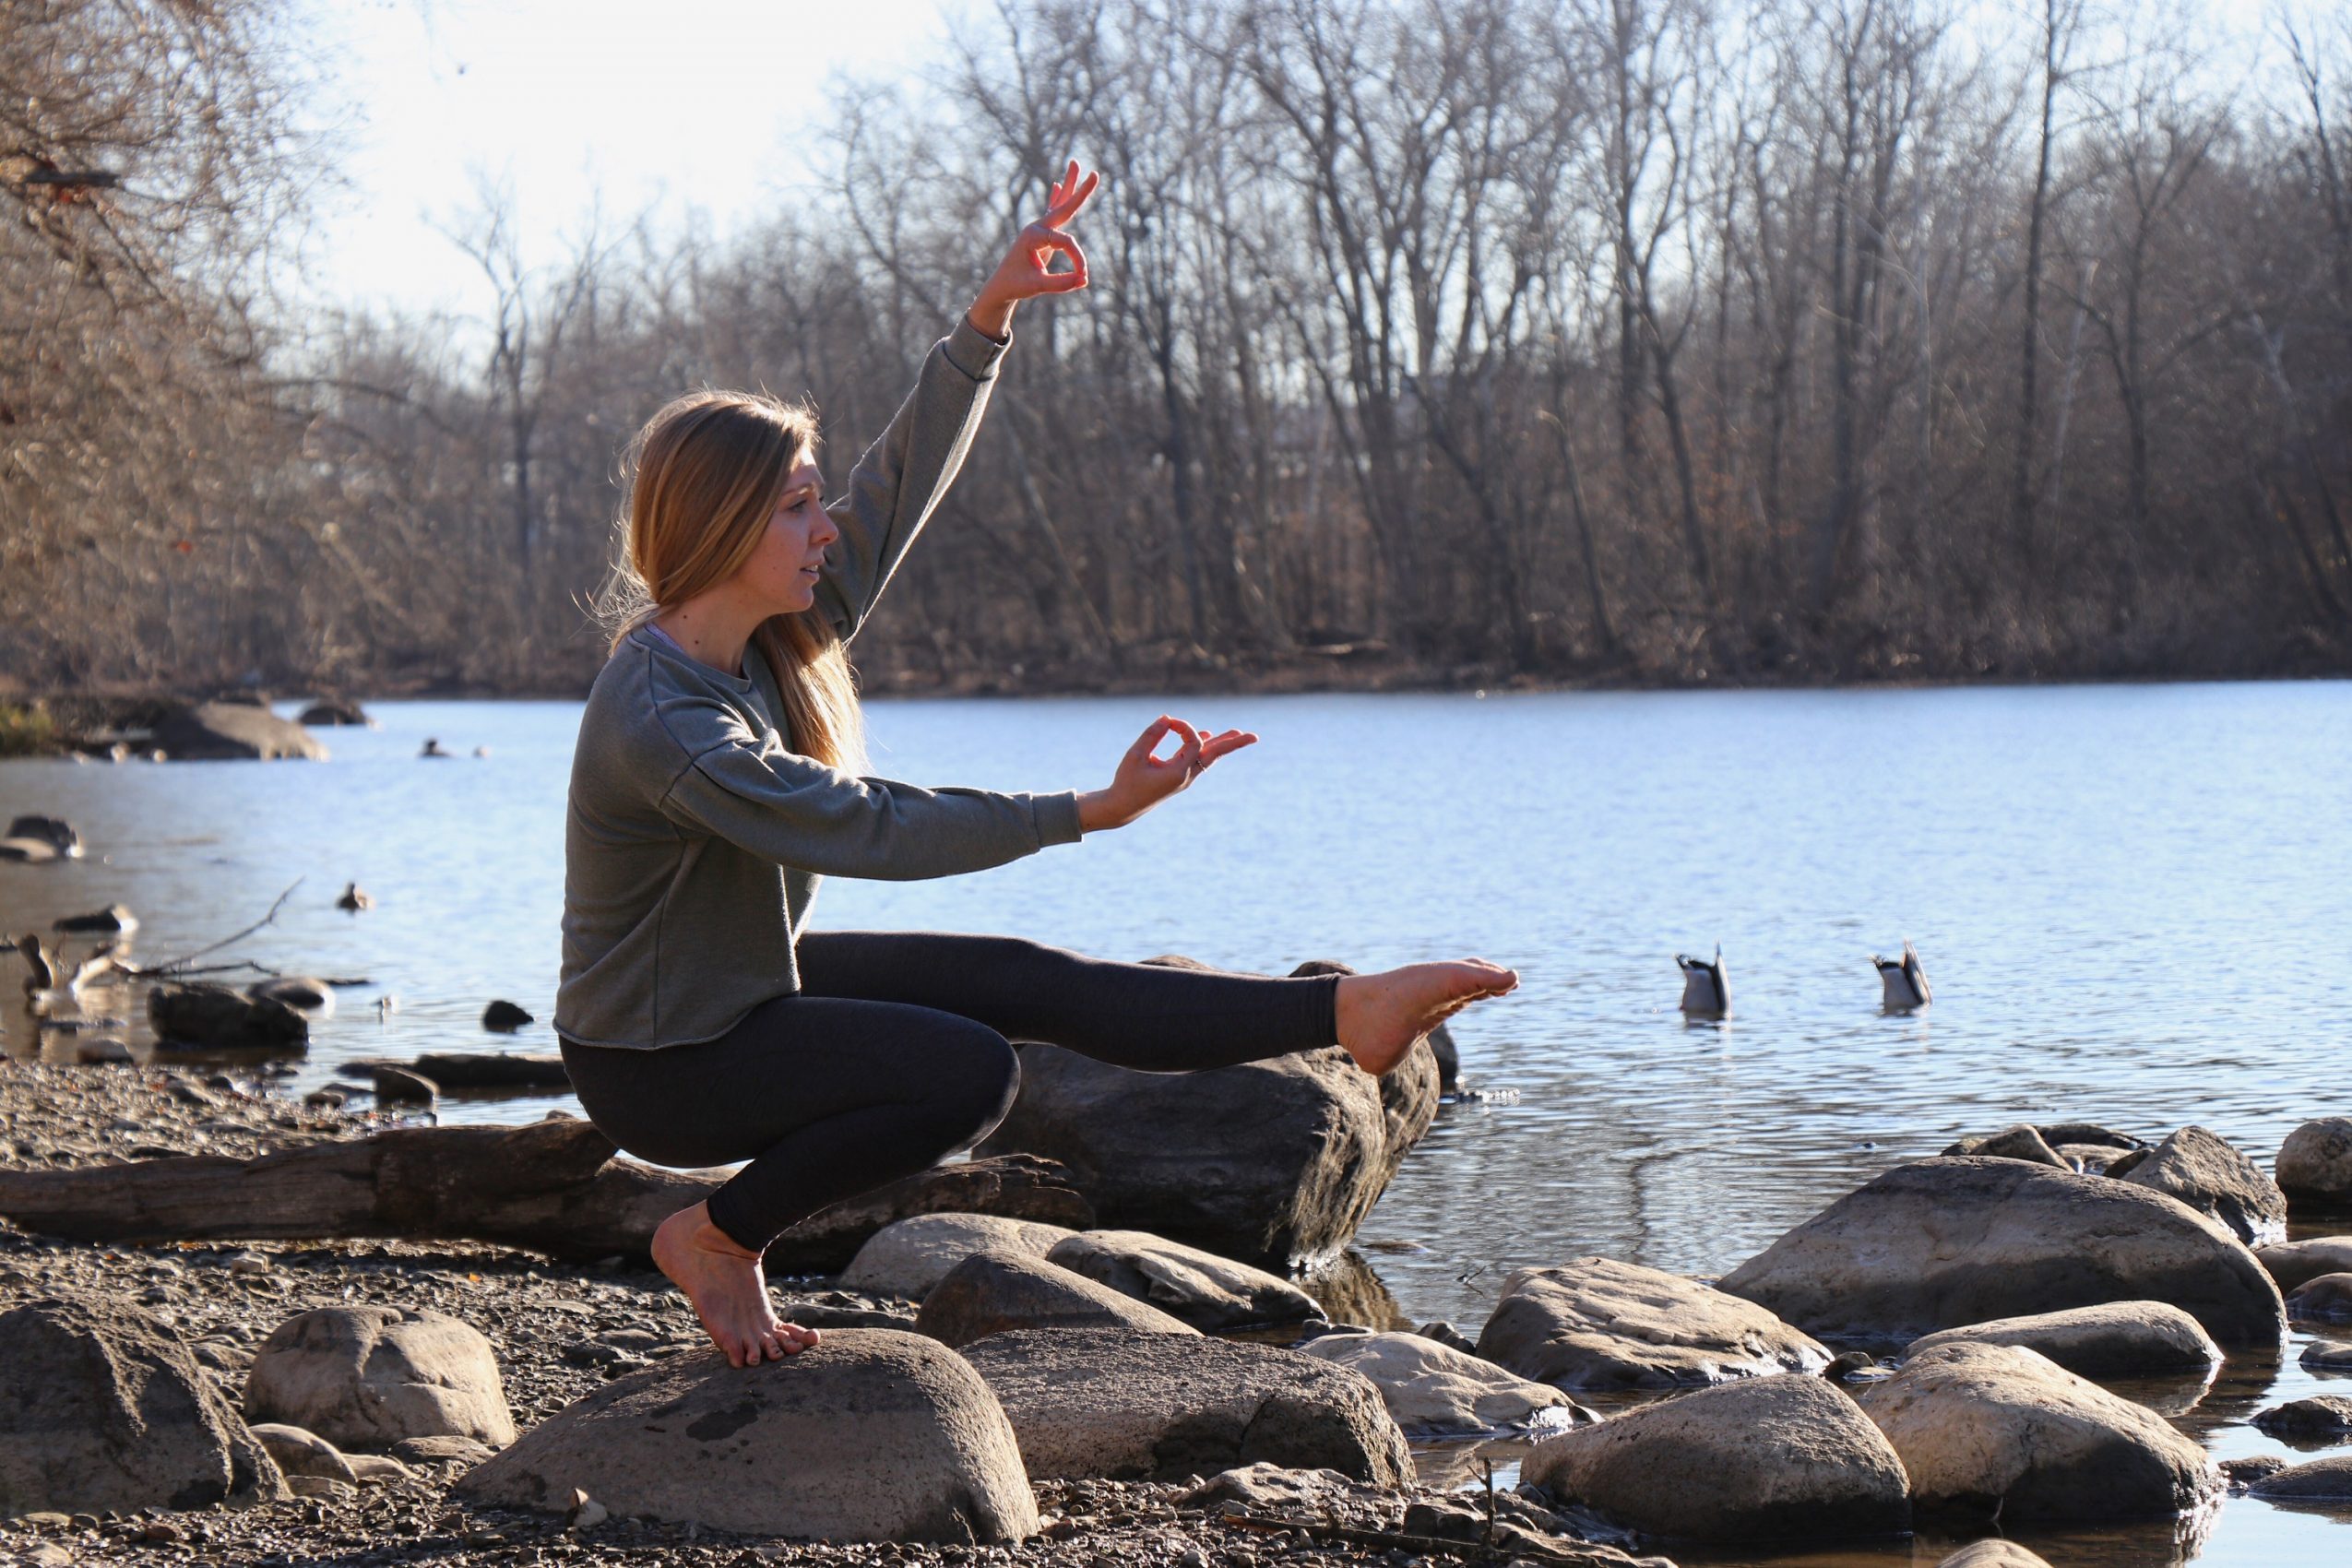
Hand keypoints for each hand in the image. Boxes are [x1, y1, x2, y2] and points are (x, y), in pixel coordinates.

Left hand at [967, 158, 1100, 338]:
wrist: (1000, 286)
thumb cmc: (1016, 285)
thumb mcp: (1037, 286)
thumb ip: (1061, 283)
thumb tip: (1083, 280)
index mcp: (1033, 236)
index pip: (1066, 241)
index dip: (1078, 259)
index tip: (1082, 278)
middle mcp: (1036, 228)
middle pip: (1063, 206)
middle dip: (1078, 190)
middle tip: (1095, 174)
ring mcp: (1038, 229)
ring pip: (1058, 205)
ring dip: (1069, 185)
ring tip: (1074, 163)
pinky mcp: (1041, 236)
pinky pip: (1052, 213)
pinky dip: (1056, 198)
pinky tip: (1057, 185)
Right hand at [1077, 715, 1256, 831]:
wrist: (1123, 807)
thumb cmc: (1127, 781)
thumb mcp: (1135, 755)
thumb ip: (1151, 735)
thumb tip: (1167, 718)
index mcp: (1178, 772)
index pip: (1194, 742)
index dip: (1184, 727)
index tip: (1167, 722)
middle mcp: (1187, 776)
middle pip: (1215, 755)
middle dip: (1234, 744)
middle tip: (1254, 737)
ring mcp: (1185, 778)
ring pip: (1209, 757)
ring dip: (1223, 744)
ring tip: (1241, 734)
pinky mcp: (1180, 778)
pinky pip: (1198, 760)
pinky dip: (1205, 748)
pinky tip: (1210, 737)